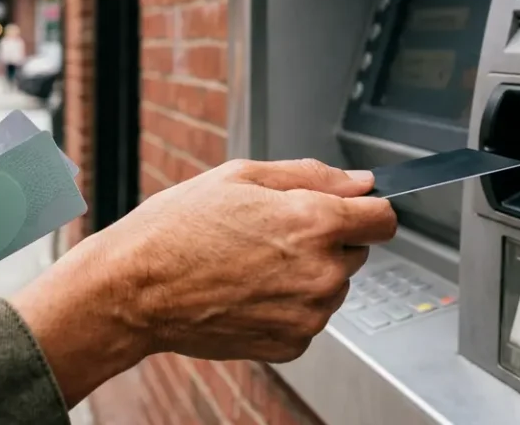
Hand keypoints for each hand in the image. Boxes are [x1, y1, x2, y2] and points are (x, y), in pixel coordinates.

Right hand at [10, 158, 396, 405]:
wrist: (135, 291)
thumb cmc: (176, 231)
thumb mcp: (240, 176)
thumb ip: (311, 175)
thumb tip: (359, 182)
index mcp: (313, 223)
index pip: (384, 218)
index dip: (364, 208)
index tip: (348, 210)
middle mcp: (320, 273)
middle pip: (356, 251)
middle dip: (325, 238)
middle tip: (269, 232)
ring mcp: (307, 314)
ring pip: (331, 285)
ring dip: (305, 273)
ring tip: (249, 261)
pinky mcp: (290, 344)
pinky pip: (306, 316)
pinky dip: (285, 304)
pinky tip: (246, 288)